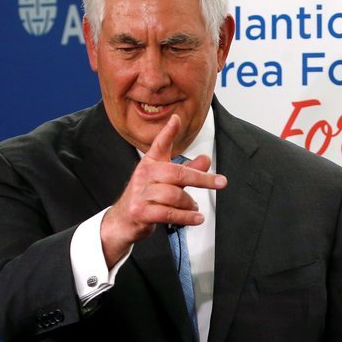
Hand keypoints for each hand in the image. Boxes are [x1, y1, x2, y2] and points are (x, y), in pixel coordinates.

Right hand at [100, 114, 226, 266]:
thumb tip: (206, 160)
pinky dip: (186, 217)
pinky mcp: (141, 212)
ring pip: (174, 195)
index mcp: (150, 164)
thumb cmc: (145, 198)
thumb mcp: (166, 182)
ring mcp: (141, 194)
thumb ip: (187, 171)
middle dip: (202, 179)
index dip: (168, 132)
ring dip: (190, 203)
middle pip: (177, 173)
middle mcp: (144, 176)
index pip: (159, 145)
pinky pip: (169, 213)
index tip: (176, 119)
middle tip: (219, 182)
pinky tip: (196, 217)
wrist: (122, 221)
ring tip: (194, 207)